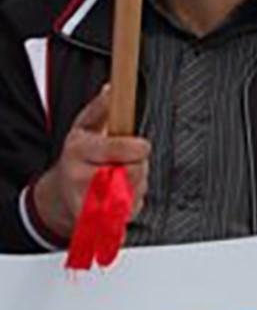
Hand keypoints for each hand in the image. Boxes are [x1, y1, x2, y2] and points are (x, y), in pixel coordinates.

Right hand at [31, 88, 150, 239]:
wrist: (61, 195)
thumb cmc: (77, 158)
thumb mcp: (84, 128)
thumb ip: (100, 109)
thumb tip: (112, 89)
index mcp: (80, 151)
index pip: (121, 149)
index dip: (137, 147)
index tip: (141, 145)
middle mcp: (84, 177)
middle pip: (137, 169)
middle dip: (138, 163)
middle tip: (124, 161)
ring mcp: (94, 202)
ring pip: (139, 189)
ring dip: (136, 182)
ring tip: (119, 176)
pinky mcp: (104, 220)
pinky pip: (134, 207)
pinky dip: (132, 199)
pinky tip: (118, 194)